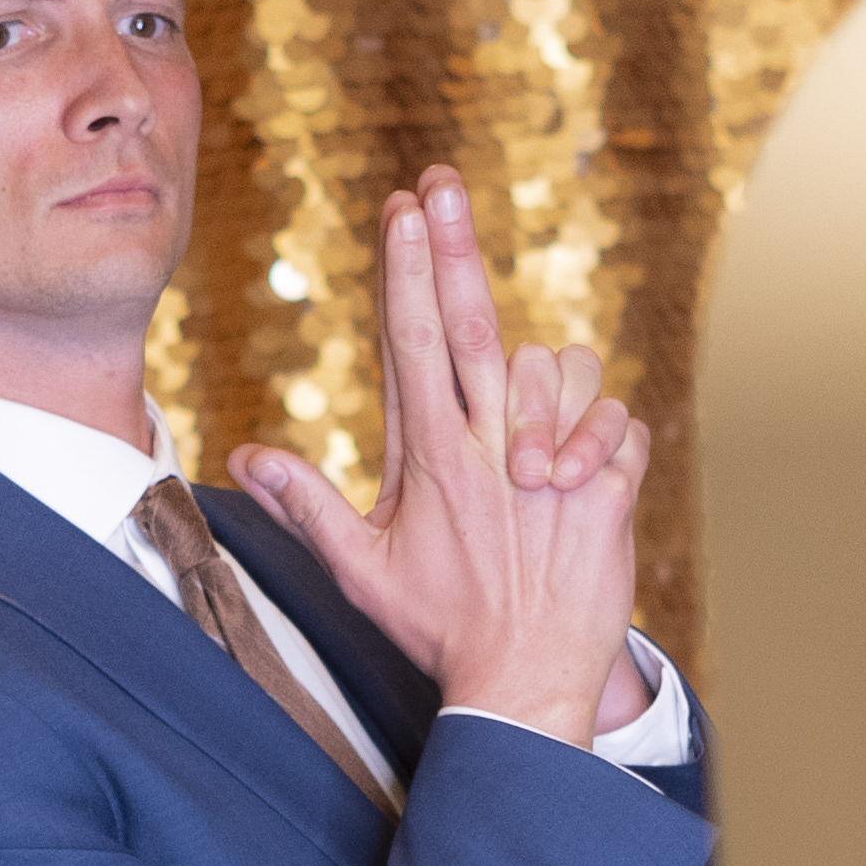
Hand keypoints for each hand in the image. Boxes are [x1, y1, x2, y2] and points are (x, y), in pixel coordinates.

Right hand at [229, 167, 647, 746]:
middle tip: (442, 183)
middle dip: (453, 249)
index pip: (410, 342)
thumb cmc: (442, 627)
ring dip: (547, 381)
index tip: (402, 208)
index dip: (406, 270)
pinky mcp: (607, 490)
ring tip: (532, 429)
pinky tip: (590, 464)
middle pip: (470, 325)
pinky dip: (611, 432)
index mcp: (431, 458)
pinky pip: (622, 424)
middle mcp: (488, 449)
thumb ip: (307, 503)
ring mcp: (550, 465)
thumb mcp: (362, 570)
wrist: (525, 681)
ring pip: (556, 368)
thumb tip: (243, 455)